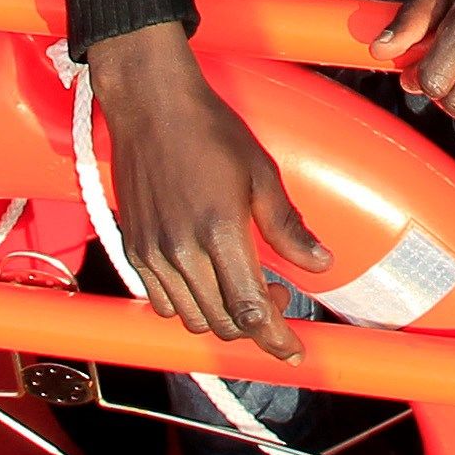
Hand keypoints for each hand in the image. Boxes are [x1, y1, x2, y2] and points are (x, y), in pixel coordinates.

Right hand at [89, 26, 330, 357]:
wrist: (151, 105)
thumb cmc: (209, 130)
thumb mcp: (261, 171)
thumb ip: (287, 225)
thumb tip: (320, 262)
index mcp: (219, 231)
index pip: (249, 309)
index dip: (275, 337)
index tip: (294, 349)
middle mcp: (181, 250)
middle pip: (222, 322)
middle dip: (256, 326)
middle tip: (279, 298)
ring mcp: (153, 252)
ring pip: (192, 318)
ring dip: (223, 318)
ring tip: (245, 288)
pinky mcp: (134, 249)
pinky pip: (162, 302)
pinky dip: (189, 307)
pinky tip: (207, 282)